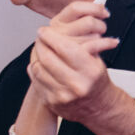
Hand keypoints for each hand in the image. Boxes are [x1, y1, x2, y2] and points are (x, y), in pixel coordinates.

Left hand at [29, 1, 134, 134]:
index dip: (50, 36)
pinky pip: (35, 81)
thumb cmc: (96, 80)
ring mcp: (63, 96)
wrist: (99, 107)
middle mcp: (76, 85)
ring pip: (38, 69)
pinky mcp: (51, 102)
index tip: (44, 30)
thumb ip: (80, 45)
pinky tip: (39, 63)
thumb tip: (60, 28)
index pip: (64, 48)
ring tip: (39, 49)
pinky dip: (35, 69)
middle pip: (47, 58)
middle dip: (40, 44)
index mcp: (90, 71)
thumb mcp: (96, 60)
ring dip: (35, 56)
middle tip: (39, 38)